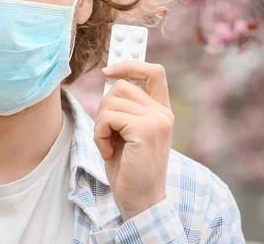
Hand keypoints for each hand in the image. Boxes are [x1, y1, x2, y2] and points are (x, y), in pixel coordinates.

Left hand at [95, 61, 173, 220]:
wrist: (140, 200)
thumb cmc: (129, 167)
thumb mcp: (127, 131)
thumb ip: (125, 106)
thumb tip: (109, 77)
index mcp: (161, 111)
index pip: (153, 71)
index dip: (130, 64)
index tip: (108, 71)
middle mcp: (163, 113)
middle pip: (121, 86)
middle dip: (104, 109)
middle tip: (108, 135)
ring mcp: (157, 120)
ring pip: (112, 101)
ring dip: (100, 124)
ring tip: (109, 146)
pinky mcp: (146, 130)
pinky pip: (108, 117)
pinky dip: (99, 135)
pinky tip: (109, 153)